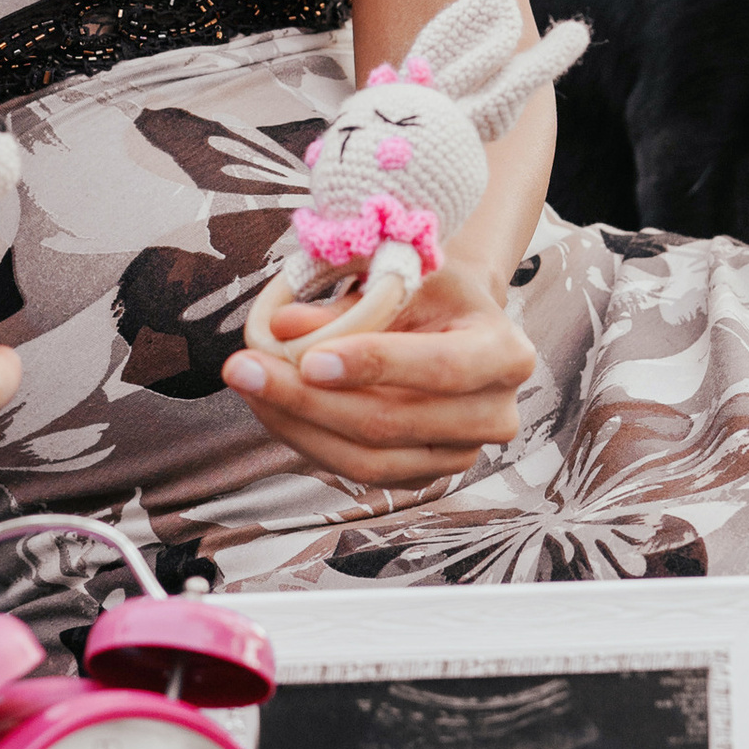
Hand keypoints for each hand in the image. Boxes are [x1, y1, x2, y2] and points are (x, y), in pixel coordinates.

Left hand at [220, 255, 534, 489]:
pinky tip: (270, 406)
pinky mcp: (424, 475)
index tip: (308, 359)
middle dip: (309, 400)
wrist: (454, 320)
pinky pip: (357, 471)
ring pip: (369, 460)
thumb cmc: (428, 287)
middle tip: (243, 368)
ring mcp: (461, 455)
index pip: (441, 368)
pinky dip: (307, 440)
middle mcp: (495, 415)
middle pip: (393, 423)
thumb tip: (279, 329)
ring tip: (247, 385)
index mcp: (505, 353)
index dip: (375, 365)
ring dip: (297, 426)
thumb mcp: (399, 273)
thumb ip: (345, 301)